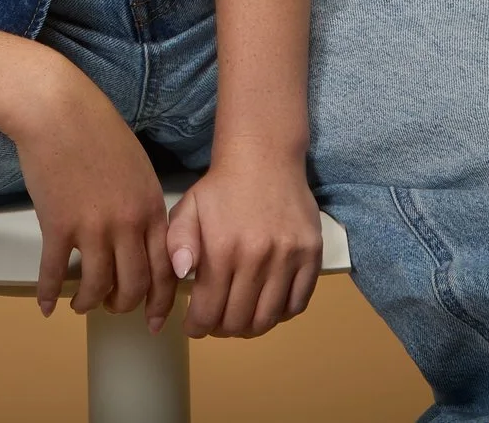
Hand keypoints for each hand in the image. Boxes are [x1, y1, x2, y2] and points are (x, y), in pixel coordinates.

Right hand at [4, 56, 179, 329]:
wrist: (56, 109)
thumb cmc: (95, 129)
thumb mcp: (137, 166)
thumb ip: (145, 203)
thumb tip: (143, 236)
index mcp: (152, 207)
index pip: (166, 269)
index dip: (161, 301)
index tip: (155, 319)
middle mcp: (128, 223)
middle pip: (134, 285)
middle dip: (125, 305)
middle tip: (114, 308)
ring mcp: (93, 227)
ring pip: (98, 286)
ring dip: (88, 303)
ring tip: (81, 304)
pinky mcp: (58, 225)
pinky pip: (55, 272)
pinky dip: (49, 293)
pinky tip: (46, 303)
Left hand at [165, 151, 322, 337]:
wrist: (265, 158)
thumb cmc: (221, 187)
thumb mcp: (188, 208)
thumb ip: (178, 242)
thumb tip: (182, 275)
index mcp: (222, 249)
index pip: (209, 309)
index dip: (198, 327)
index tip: (194, 327)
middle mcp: (257, 257)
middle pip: (238, 320)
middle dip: (222, 329)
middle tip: (215, 325)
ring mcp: (288, 258)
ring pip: (268, 318)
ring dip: (250, 328)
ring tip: (239, 321)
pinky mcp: (311, 255)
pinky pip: (297, 303)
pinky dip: (281, 315)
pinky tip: (266, 307)